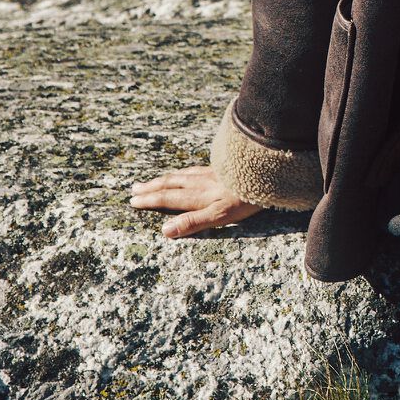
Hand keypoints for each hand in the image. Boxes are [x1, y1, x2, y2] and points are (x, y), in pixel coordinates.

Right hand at [128, 165, 260, 239]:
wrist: (267, 172)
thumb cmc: (246, 199)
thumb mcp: (220, 216)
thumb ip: (193, 222)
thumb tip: (165, 231)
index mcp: (198, 195)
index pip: (168, 198)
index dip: (150, 200)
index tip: (133, 201)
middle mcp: (201, 182)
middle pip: (171, 184)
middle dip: (151, 187)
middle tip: (134, 188)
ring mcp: (212, 173)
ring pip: (182, 175)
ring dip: (165, 179)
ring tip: (154, 180)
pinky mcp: (223, 168)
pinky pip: (196, 169)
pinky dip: (184, 171)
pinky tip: (188, 172)